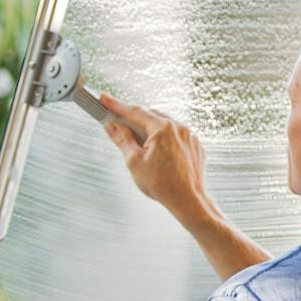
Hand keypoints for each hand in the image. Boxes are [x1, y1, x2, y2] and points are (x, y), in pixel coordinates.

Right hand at [100, 93, 210, 222]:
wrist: (189, 201)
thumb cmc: (162, 185)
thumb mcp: (134, 162)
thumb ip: (122, 140)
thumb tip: (112, 126)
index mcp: (163, 128)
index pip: (135, 112)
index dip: (117, 105)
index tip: (104, 99)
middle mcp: (179, 127)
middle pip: (151, 116)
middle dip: (135, 119)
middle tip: (119, 124)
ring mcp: (190, 136)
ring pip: (165, 124)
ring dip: (151, 129)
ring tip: (141, 146)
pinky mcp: (196, 145)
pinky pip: (177, 135)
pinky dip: (165, 139)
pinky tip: (159, 153)